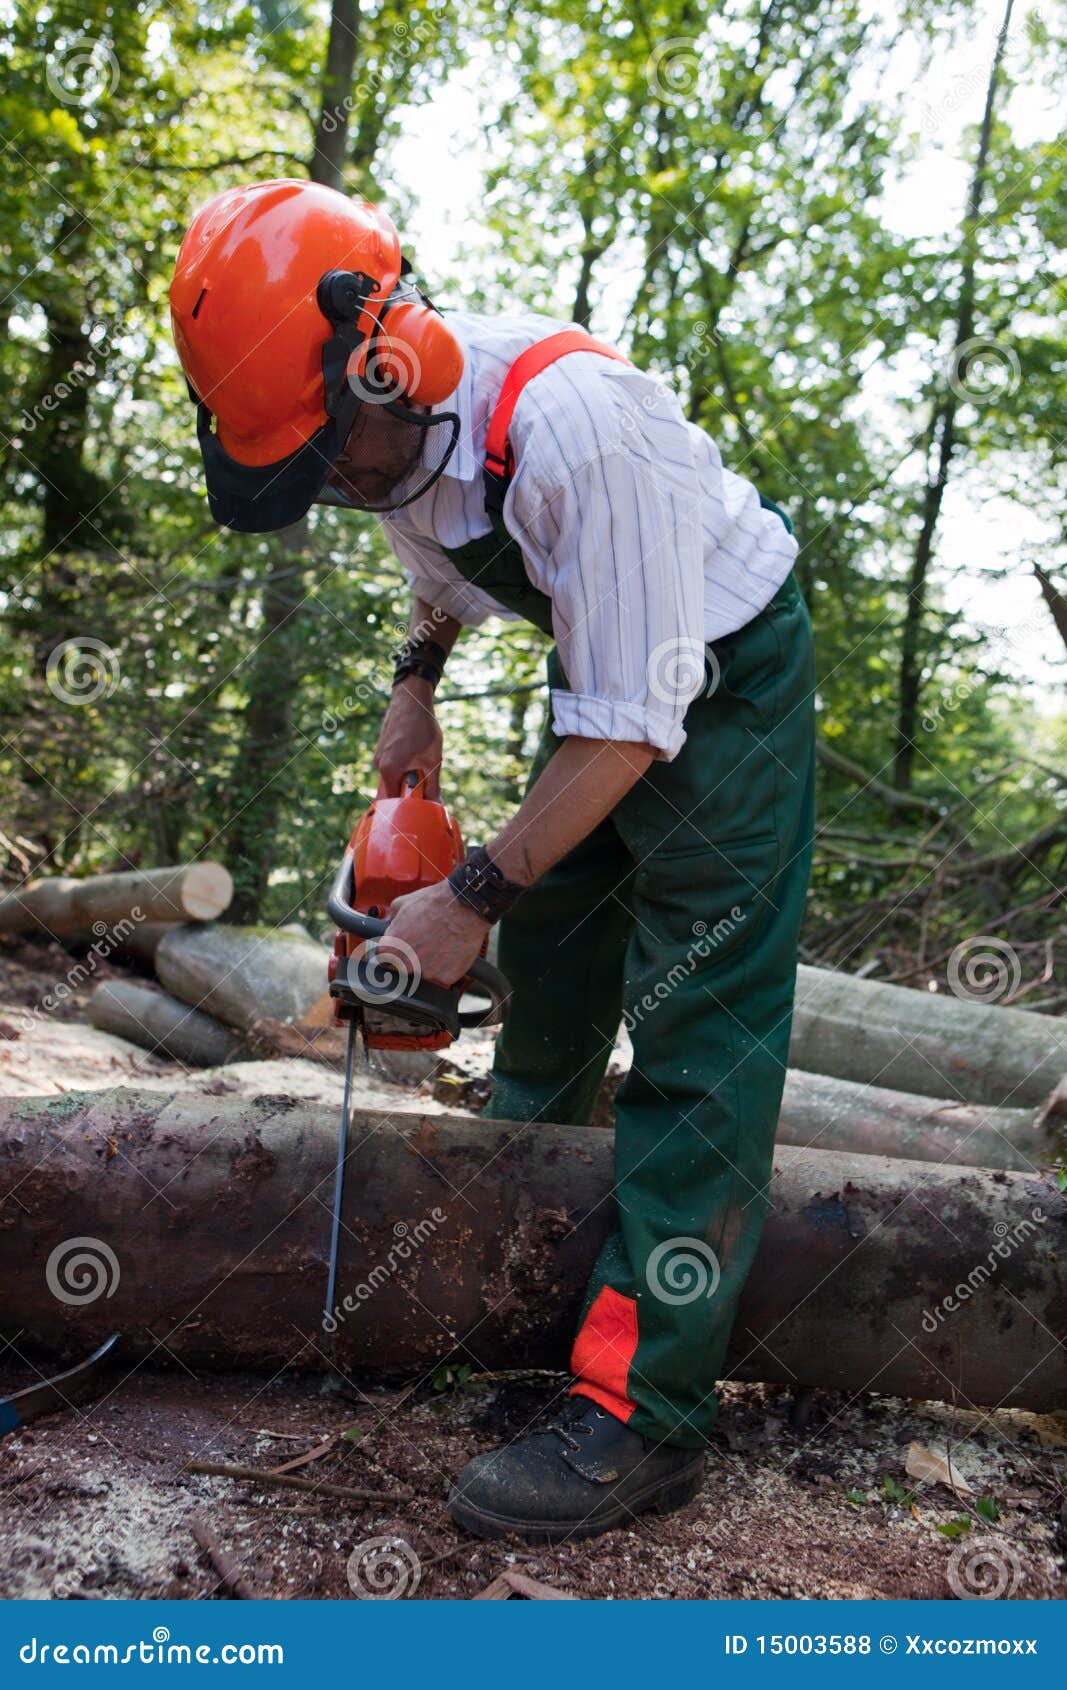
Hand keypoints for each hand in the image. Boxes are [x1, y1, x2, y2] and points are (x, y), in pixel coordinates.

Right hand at [373, 677, 442, 796]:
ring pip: (391, 776)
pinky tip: (414, 754)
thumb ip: (433, 785)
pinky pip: (390, 765)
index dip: (404, 808)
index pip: (391, 802)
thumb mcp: (433, 759)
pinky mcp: (381, 747)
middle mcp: (379, 764)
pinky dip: (401, 766)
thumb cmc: (423, 727)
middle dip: (406, 792)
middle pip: (391, 790)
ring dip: (405, 777)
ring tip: (420, 764)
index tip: (418, 808)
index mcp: (389, 769)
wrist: (411, 698)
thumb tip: (436, 805)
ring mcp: (378, 755)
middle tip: (424, 786)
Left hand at [379, 880, 489, 986]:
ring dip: (429, 961)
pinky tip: (450, 949)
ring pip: (424, 972)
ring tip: (439, 941)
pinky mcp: (446, 977)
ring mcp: (426, 972)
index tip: (400, 946)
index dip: (392, 950)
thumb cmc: (434, 902)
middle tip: (424, 940)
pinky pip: (443, 975)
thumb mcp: (401, 904)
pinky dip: (446, 966)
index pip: (383, 958)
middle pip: (403, 967)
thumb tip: (387, 926)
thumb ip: (390, 921)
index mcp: (390, 948)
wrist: (464, 905)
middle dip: (410, 956)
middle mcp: (406, 964)